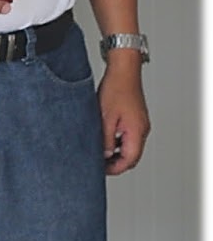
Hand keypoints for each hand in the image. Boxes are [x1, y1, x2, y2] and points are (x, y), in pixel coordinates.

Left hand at [97, 59, 149, 174]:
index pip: (130, 160)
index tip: (101, 170)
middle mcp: (141, 129)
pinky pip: (128, 136)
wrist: (123, 70)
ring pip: (130, 146)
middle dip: (116, 162)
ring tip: (98, 151)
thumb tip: (104, 154)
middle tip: (98, 164)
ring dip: (116, 152)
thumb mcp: (105, 116)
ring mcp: (140, 124)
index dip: (116, 168)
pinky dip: (117, 141)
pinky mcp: (135, 118)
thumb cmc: (116, 88)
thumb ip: (105, 138)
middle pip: (132, 155)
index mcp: (136, 131)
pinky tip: (104, 137)